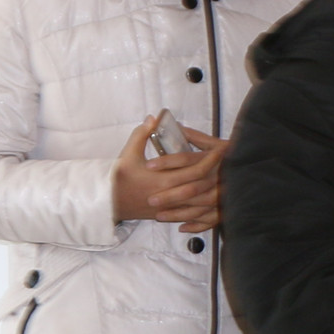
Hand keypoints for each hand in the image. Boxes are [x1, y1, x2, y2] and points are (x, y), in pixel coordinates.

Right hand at [110, 116, 226, 231]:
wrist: (108, 202)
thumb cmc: (118, 178)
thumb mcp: (128, 153)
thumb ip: (141, 134)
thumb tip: (153, 118)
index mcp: (162, 180)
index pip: (195, 171)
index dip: (210, 160)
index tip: (220, 150)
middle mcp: (169, 196)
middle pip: (201, 186)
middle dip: (216, 174)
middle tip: (226, 163)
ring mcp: (169, 208)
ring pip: (199, 203)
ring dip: (213, 192)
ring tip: (224, 181)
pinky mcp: (167, 215)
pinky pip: (191, 215)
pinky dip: (204, 209)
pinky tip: (210, 200)